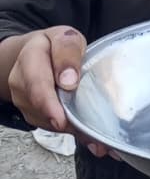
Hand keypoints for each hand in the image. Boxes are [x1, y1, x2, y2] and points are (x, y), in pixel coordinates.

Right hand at [7, 26, 114, 157]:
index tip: (61, 120)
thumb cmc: (57, 46)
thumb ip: (68, 53)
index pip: (36, 85)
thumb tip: (69, 81)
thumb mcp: (67, 38)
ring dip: (74, 130)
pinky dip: (73, 132)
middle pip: (42, 109)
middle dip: (68, 124)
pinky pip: (53, 126)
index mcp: (29, 60)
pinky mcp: (35, 115)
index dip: (48, 105)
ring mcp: (26, 103)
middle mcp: (21, 84)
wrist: (41, 54)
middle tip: (96, 139)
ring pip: (48, 122)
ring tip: (99, 140)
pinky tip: (91, 137)